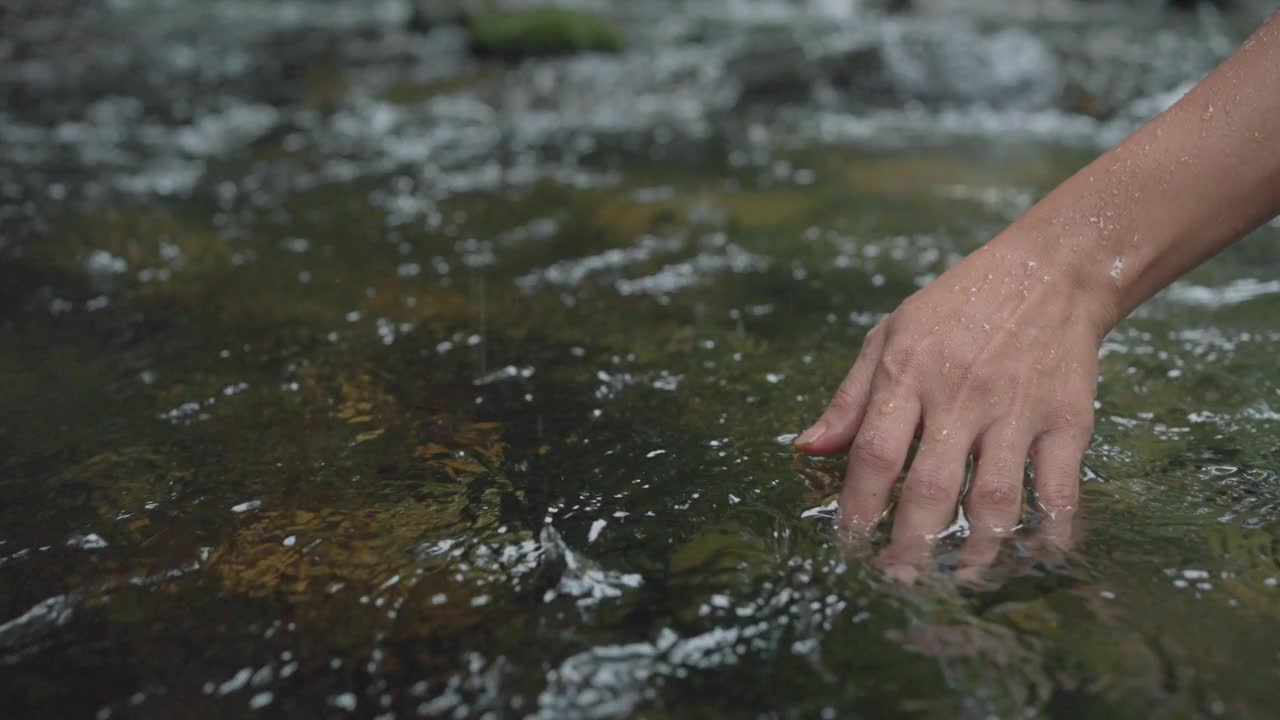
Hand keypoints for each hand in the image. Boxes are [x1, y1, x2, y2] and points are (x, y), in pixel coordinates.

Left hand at [796, 234, 1106, 576]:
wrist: (1050, 272)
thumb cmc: (958, 305)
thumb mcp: (888, 333)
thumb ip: (848, 397)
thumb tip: (807, 449)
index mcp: (907, 372)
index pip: (874, 453)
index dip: (857, 506)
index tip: (848, 542)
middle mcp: (959, 395)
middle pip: (928, 487)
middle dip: (909, 544)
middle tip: (898, 579)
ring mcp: (1015, 410)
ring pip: (992, 498)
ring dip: (973, 549)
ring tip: (957, 578)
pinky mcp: (1066, 420)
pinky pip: (1057, 488)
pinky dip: (1048, 530)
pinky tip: (1031, 557)